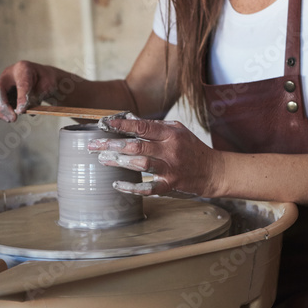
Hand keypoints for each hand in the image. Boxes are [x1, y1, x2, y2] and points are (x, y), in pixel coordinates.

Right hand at [0, 61, 69, 121]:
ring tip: (8, 119)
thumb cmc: (44, 82)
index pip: (20, 83)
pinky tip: (1, 116)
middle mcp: (8, 73)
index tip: (21, 111)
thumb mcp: (46, 87)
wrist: (41, 78)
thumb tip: (21, 109)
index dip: (21, 98)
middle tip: (13, 119)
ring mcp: (0, 81)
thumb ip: (35, 97)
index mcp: (23, 68)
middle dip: (3, 107)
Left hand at [87, 115, 225, 196]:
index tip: (104, 124)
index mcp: (171, 134)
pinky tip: (117, 184)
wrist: (213, 171)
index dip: (122, 125)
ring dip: (119, 162)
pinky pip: (148, 188)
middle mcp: (170, 150)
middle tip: (94, 145)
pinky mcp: (170, 185)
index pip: (143, 126)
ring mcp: (170, 169)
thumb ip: (155, 127)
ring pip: (140, 165)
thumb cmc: (192, 149)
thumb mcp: (178, 131)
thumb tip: (130, 119)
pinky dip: (131, 187)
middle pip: (137, 146)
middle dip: (112, 145)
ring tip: (102, 159)